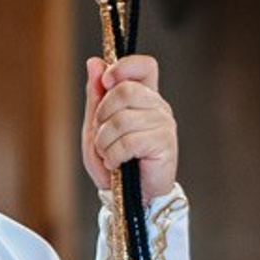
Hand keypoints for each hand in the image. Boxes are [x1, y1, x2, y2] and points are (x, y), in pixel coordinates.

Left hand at [82, 55, 178, 200]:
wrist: (128, 197)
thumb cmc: (115, 161)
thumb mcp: (96, 126)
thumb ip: (96, 95)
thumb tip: (94, 62)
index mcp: (143, 96)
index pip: (144, 65)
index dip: (124, 67)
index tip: (106, 82)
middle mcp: (157, 106)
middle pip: (125, 90)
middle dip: (102, 115)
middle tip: (102, 135)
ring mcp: (163, 124)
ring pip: (121, 119)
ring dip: (104, 141)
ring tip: (108, 154)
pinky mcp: (164, 143)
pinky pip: (129, 141)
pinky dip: (113, 155)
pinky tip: (116, 163)